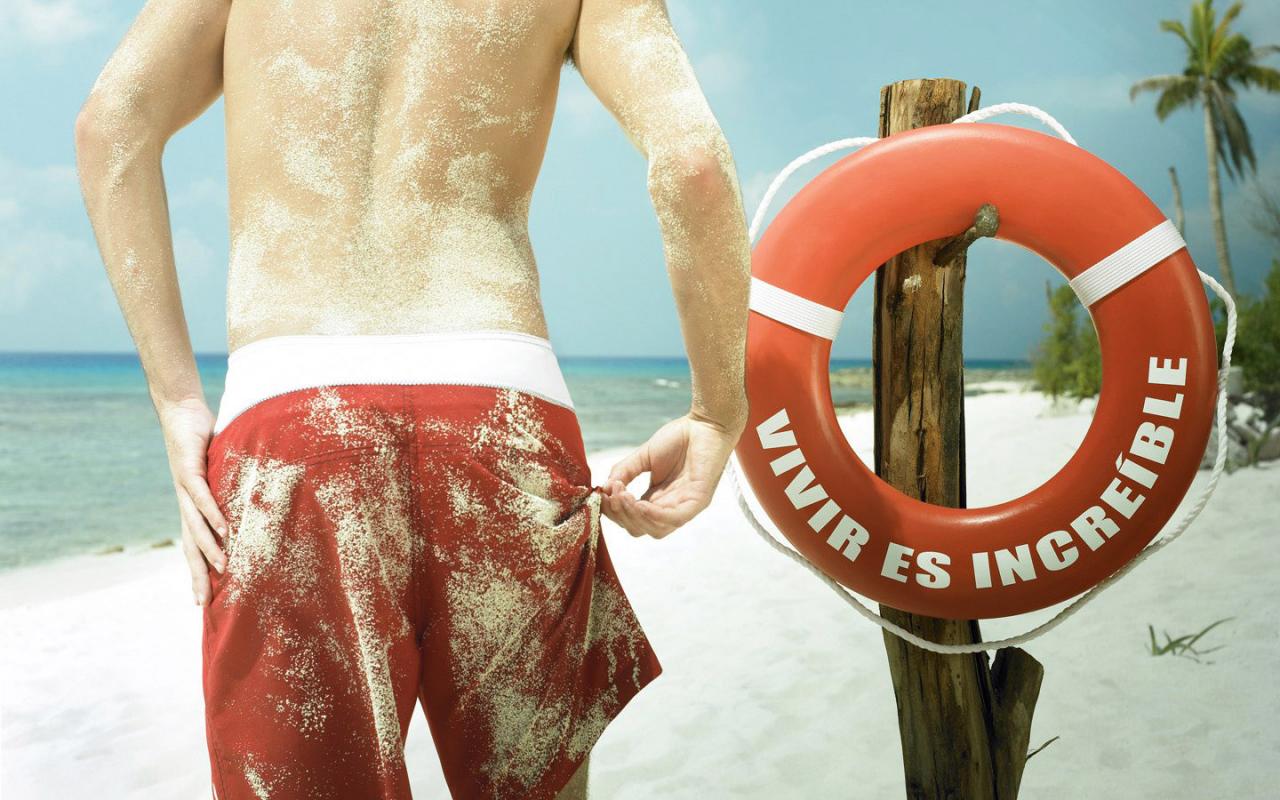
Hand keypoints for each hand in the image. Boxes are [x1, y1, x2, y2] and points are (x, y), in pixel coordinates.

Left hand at [157, 398, 228, 605]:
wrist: (181, 411)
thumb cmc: (203, 440)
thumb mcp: (222, 470)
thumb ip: (234, 486)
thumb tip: (261, 497)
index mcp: (192, 507)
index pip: (194, 546)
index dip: (198, 573)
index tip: (204, 601)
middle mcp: (185, 503)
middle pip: (190, 546)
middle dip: (197, 574)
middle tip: (204, 603)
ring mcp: (184, 488)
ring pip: (195, 526)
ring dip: (208, 549)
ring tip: (222, 569)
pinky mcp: (188, 470)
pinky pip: (201, 497)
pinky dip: (212, 514)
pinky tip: (223, 530)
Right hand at [602, 411, 744, 537]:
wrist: (706, 423)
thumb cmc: (679, 439)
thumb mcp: (643, 457)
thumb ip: (624, 471)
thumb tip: (605, 488)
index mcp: (658, 499)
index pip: (632, 517)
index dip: (615, 511)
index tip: (603, 494)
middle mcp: (671, 507)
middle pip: (641, 528)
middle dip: (622, 515)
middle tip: (612, 495)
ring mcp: (686, 507)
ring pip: (656, 529)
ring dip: (634, 516)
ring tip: (622, 497)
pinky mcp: (699, 501)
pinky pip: (675, 519)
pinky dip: (654, 516)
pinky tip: (640, 504)